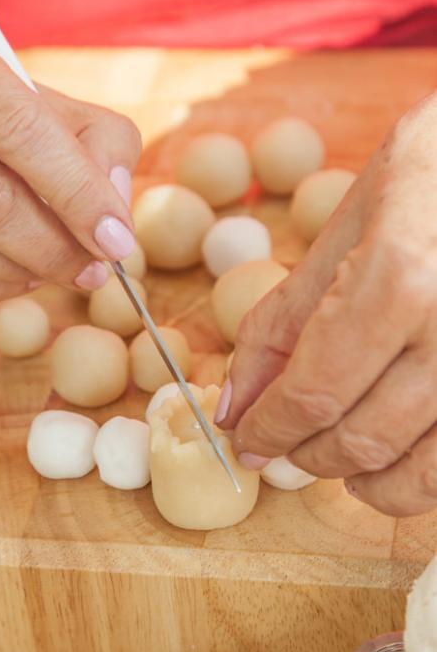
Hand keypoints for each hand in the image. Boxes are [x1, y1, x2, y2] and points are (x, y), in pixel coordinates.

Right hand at [0, 26, 140, 300]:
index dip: (75, 190)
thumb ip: (94, 139)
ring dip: (19, 270)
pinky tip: (14, 275)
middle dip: (52, 246)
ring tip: (56, 270)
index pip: (19, 129)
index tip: (115, 235)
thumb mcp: (32, 96)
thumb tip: (114, 206)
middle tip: (93, 268)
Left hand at [217, 93, 436, 515]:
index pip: (313, 394)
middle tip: (279, 443)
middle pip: (361, 440)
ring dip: (362, 478)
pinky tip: (395, 456)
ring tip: (335, 458)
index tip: (243, 441)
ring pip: (420, 472)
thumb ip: (282, 322)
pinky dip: (420, 476)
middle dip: (303, 454)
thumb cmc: (433, 174)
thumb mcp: (346, 231)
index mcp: (400, 281)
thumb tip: (234, 403)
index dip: (267, 431)